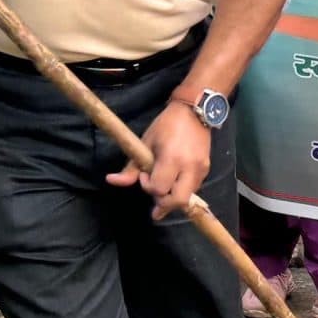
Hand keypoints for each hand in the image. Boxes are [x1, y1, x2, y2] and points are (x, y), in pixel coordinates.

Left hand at [106, 101, 213, 220]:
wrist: (194, 112)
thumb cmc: (166, 126)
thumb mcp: (145, 143)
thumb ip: (131, 168)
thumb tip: (111, 180)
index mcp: (172, 159)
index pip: (159, 188)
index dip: (148, 186)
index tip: (144, 175)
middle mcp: (189, 167)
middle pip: (179, 200)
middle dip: (165, 205)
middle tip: (155, 203)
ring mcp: (201, 169)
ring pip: (188, 197)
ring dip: (173, 198)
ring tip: (163, 191)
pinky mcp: (206, 169)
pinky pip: (193, 188)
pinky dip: (182, 190)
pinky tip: (174, 182)